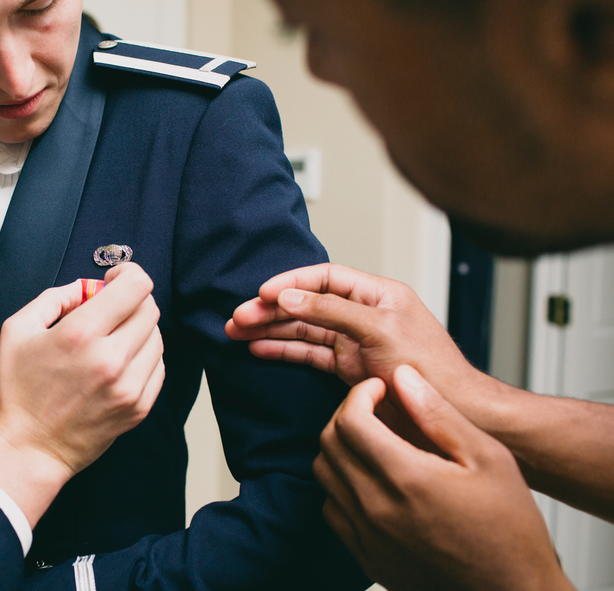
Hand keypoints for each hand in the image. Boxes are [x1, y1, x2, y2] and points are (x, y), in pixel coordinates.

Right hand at [0, 262, 164, 526]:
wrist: (26, 449)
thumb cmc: (17, 390)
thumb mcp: (18, 329)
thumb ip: (55, 297)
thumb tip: (87, 288)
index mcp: (81, 334)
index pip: (136, 286)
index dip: (129, 274)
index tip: (114, 280)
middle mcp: (111, 359)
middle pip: (150, 309)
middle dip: (132, 301)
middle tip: (110, 309)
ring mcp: (129, 386)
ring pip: (157, 338)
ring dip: (138, 329)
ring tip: (112, 338)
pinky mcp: (138, 408)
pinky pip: (157, 367)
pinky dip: (143, 356)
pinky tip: (119, 361)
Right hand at [226, 263, 479, 395]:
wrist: (454, 413)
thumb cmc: (431, 369)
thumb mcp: (380, 330)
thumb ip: (332, 310)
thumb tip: (289, 297)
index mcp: (377, 294)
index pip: (324, 277)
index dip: (290, 282)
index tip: (262, 293)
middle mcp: (363, 313)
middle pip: (306, 302)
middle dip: (270, 308)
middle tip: (237, 316)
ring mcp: (354, 340)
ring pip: (302, 328)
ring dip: (269, 329)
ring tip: (236, 331)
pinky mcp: (348, 366)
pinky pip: (309, 352)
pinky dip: (283, 350)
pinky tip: (259, 348)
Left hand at [315, 366, 569, 590]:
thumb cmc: (509, 527)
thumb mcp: (488, 458)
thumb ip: (438, 413)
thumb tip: (402, 376)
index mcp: (409, 479)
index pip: (351, 420)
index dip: (360, 394)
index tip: (378, 389)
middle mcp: (379, 508)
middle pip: (330, 443)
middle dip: (347, 414)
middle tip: (373, 409)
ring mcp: (368, 535)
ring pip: (324, 473)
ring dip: (340, 448)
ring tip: (371, 441)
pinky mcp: (365, 555)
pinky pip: (331, 509)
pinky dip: (340, 485)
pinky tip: (369, 479)